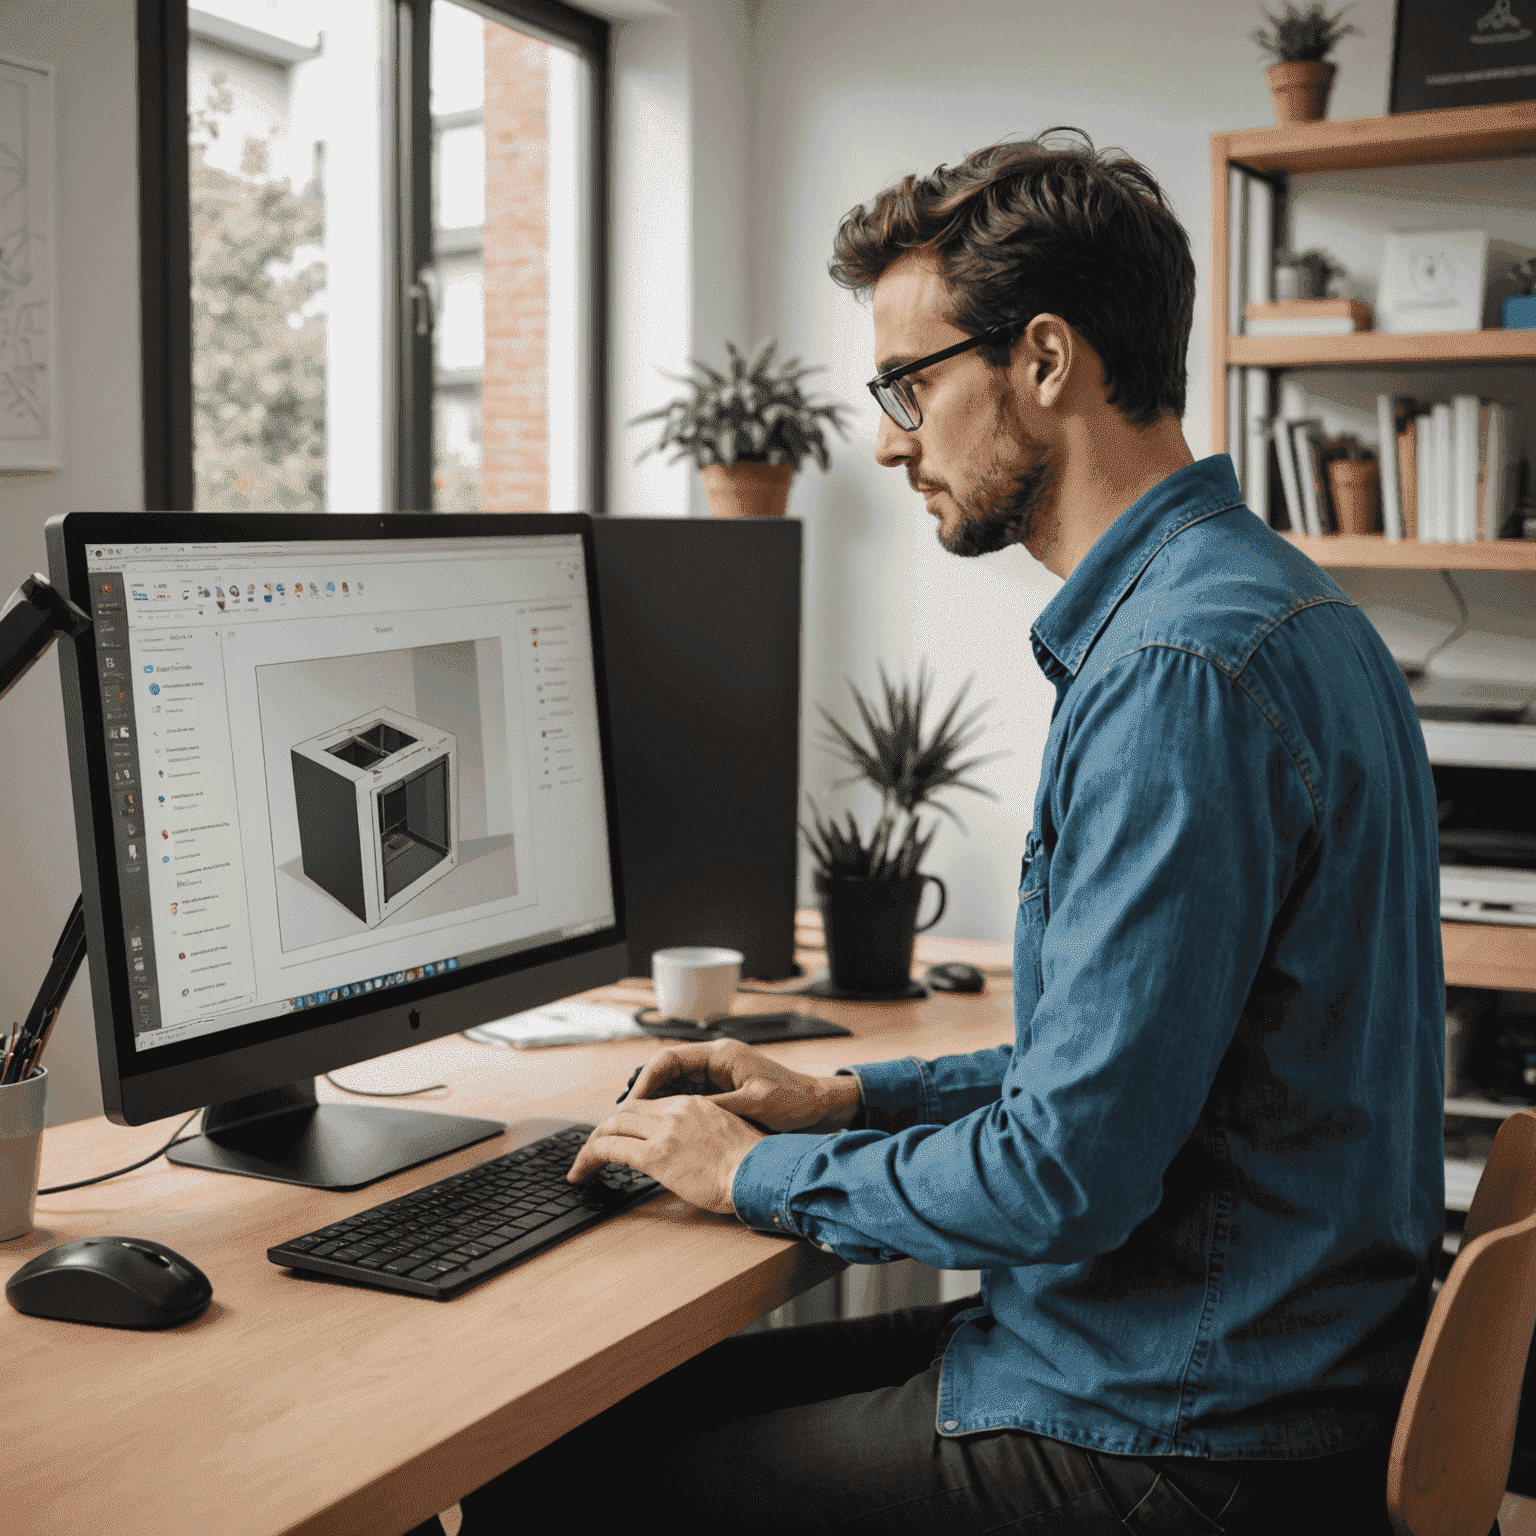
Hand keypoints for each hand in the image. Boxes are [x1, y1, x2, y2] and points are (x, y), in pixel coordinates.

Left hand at [567, 1095, 763, 1213]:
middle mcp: (676, 1110)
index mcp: (694, 1104)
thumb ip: (703, 1138)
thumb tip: (692, 1156)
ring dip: (592, 1144)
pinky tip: (582, 1171)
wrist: (761, 1172)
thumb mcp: (726, 1137)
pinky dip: (590, 1158)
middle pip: (625, 1112)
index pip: (648, 1105)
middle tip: (592, 1150)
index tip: (618, 1135)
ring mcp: (665, 1131)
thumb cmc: (752, 1164)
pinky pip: (611, 1149)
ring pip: (613, 1127)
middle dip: (604, 1130)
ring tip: (581, 1163)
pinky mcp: (656, 1155)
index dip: (627, 1120)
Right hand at [623, 1038, 861, 1133]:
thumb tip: (677, 1116)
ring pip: (675, 1088)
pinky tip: (664, 1132)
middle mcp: (714, 1062)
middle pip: (666, 1073)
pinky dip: (674, 1113)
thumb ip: (714, 1108)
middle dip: (645, 1095)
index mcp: (719, 1056)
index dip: (645, 1081)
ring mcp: (717, 1077)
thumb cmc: (792, 1101)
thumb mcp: (751, 1106)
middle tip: (625, 1121)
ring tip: (639, 1129)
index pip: (668, 1059)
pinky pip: (689, 1100)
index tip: (630, 1104)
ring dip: (657, 1106)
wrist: (819, 1107)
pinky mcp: (722, 1092)